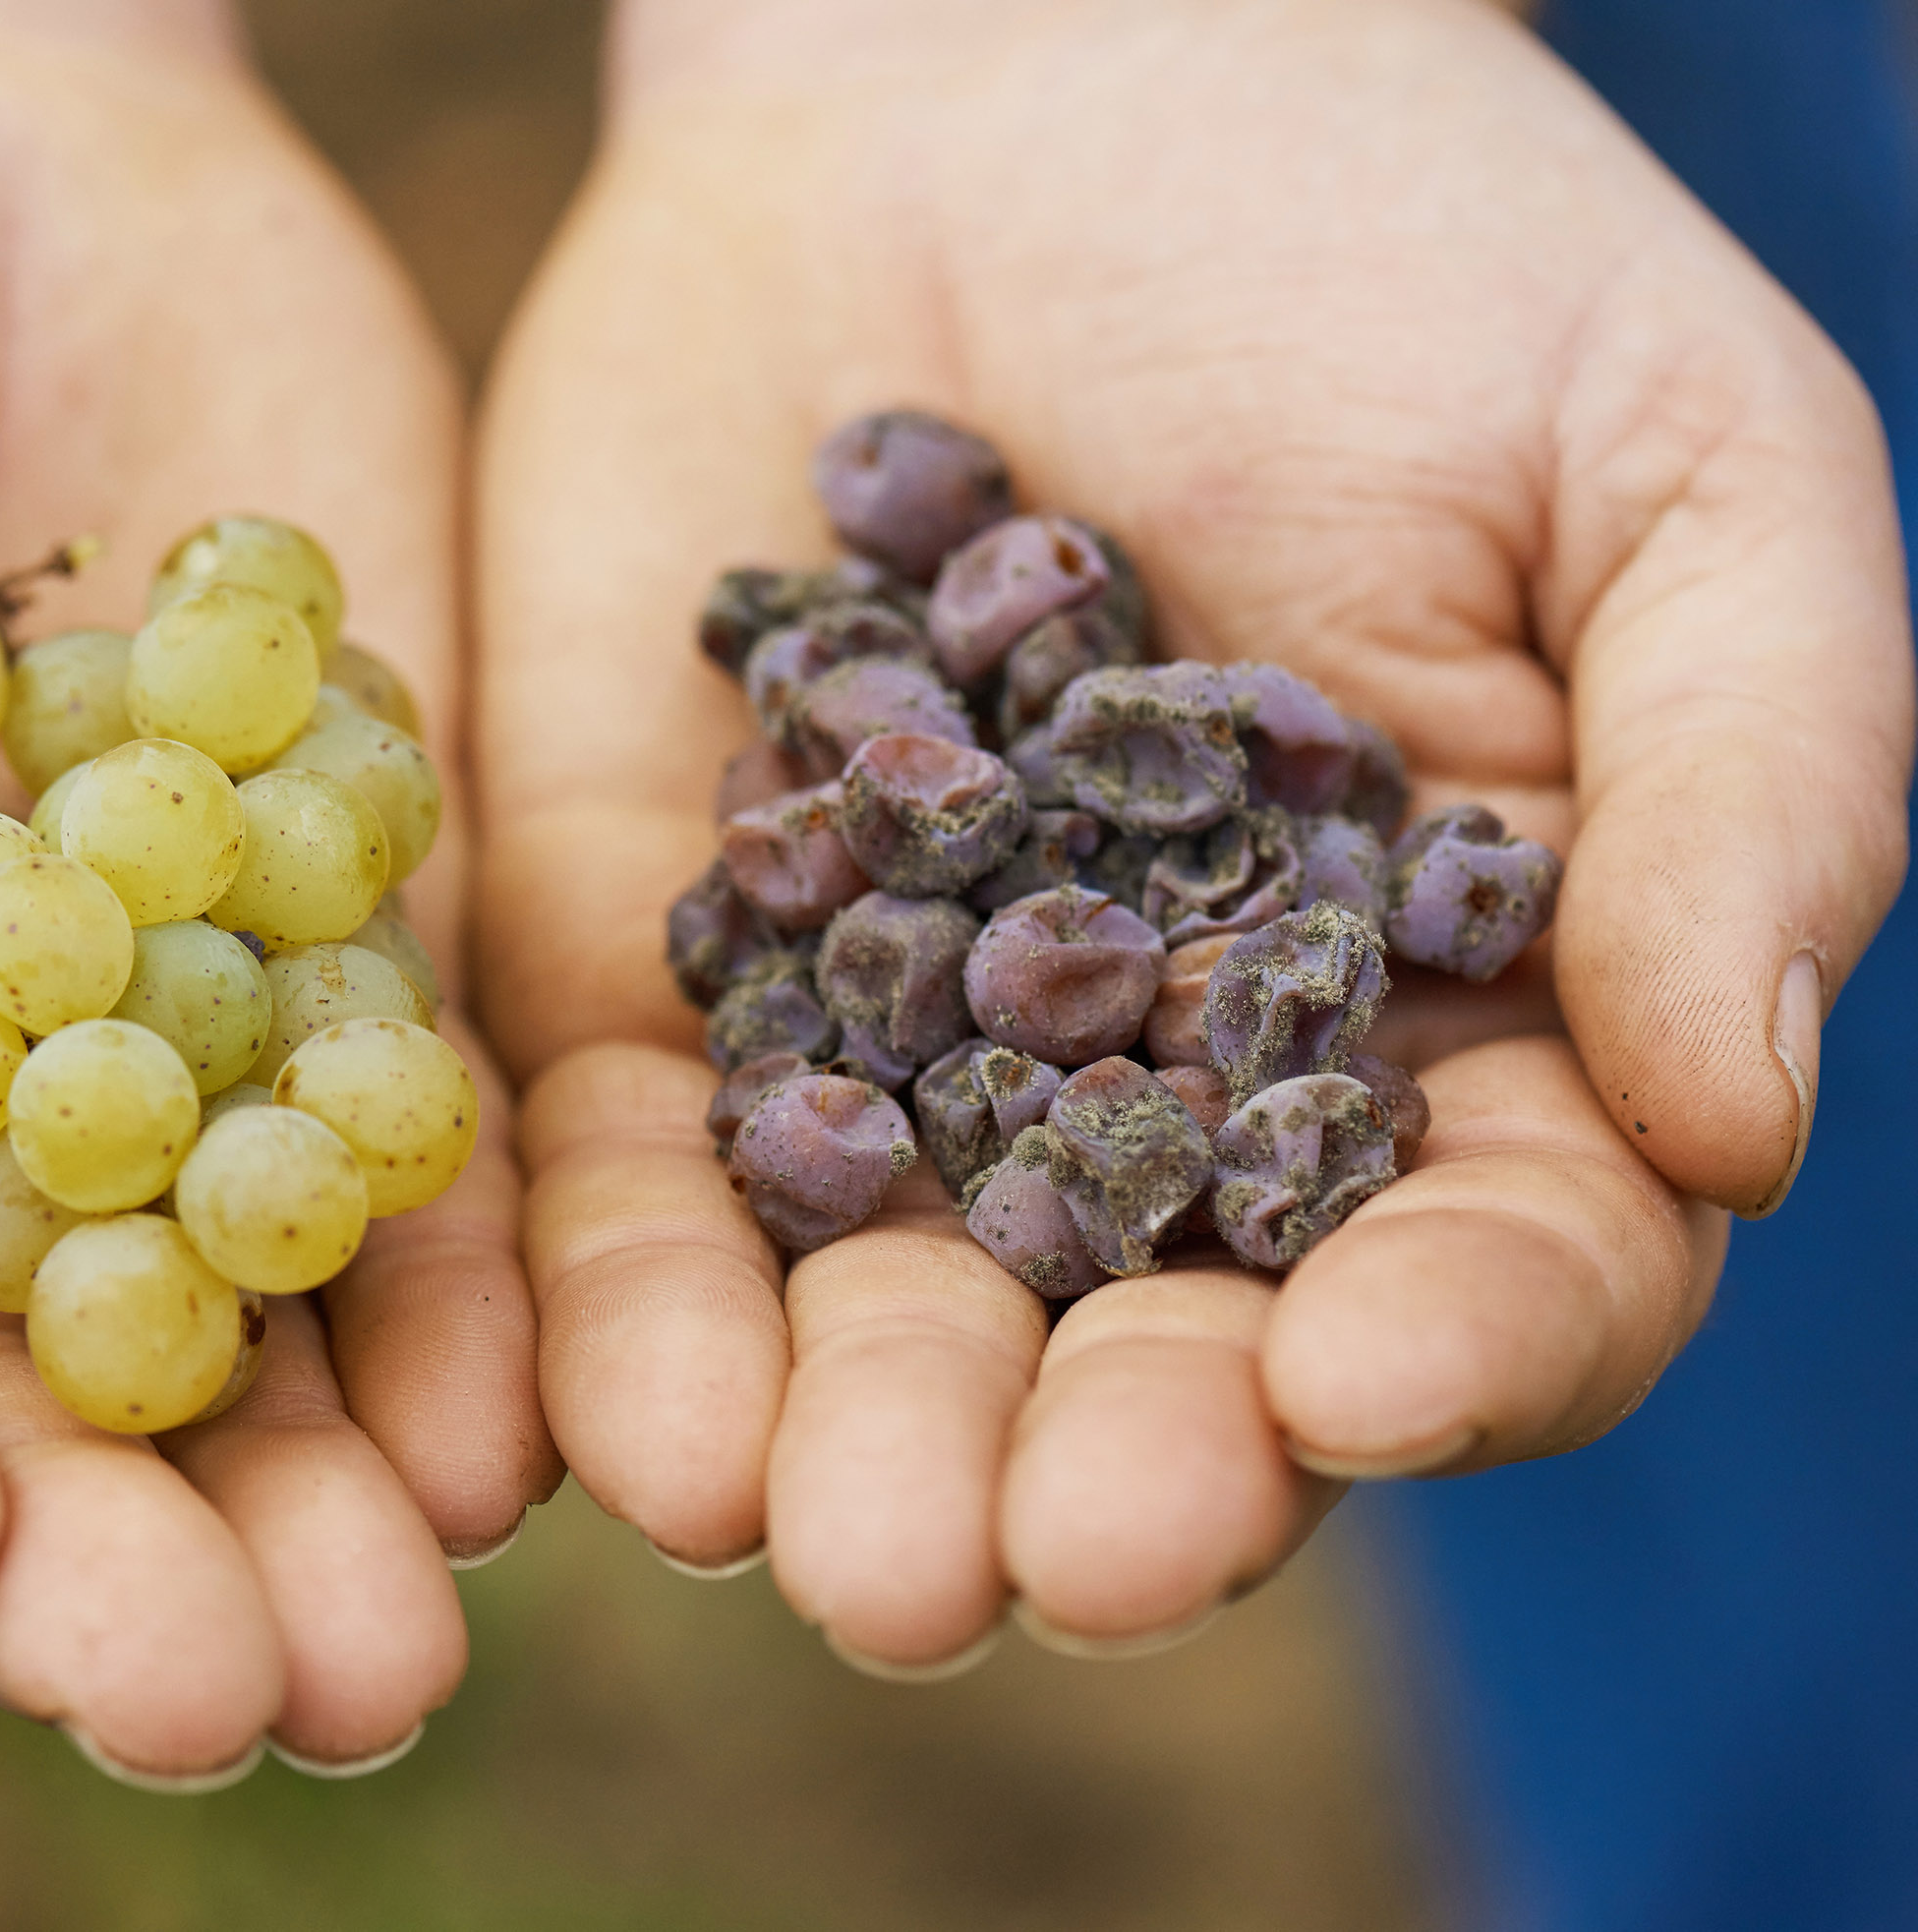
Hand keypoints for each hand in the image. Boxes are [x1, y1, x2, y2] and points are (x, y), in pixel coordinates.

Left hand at [475, 0, 1906, 1667]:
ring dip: (809, 1433)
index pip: (1489, 1267)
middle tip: (1007, 1557)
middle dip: (1082, 1468)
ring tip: (756, 1515)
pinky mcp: (651, 965)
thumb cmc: (1406, 245)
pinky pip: (621, 1160)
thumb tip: (1735, 1118)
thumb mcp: (1674, 464)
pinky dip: (594, 1281)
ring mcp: (887, 1054)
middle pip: (1142, 1355)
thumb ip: (1739, 786)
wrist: (1020, 69)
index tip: (1360, 1379)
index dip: (1448, 1346)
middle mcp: (1159, 1106)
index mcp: (1442, 1039)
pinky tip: (559, 1397)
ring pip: (857, 1310)